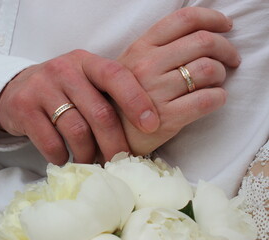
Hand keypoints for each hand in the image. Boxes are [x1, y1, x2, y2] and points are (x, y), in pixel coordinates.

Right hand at [0, 50, 159, 163]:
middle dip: (115, 143)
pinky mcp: (24, 108)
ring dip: (88, 154)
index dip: (136, 101)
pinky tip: (65, 158)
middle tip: (122, 161)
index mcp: (86, 61)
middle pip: (99, 112)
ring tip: (90, 162)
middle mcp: (64, 70)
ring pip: (77, 131)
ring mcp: (41, 88)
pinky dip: (62, 157)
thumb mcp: (84, 81)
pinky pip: (51, 142)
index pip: (116, 75)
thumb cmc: (62, 89)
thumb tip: (144, 129)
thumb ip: (107, 94)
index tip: (152, 126)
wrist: (15, 89)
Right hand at [117, 7, 240, 154]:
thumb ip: (158, 48)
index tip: (225, 25)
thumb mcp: (131, 65)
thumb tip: (201, 35)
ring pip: (209, 70)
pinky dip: (219, 98)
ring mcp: (155, 92)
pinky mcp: (167, 118)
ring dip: (222, 75)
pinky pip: (208, 100)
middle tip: (231, 60)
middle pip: (203, 42)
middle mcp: (146, 66)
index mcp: (140, 48)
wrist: (111, 136)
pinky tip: (214, 99)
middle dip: (227, 49)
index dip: (212, 18)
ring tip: (215, 83)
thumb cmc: (125, 99)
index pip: (183, 20)